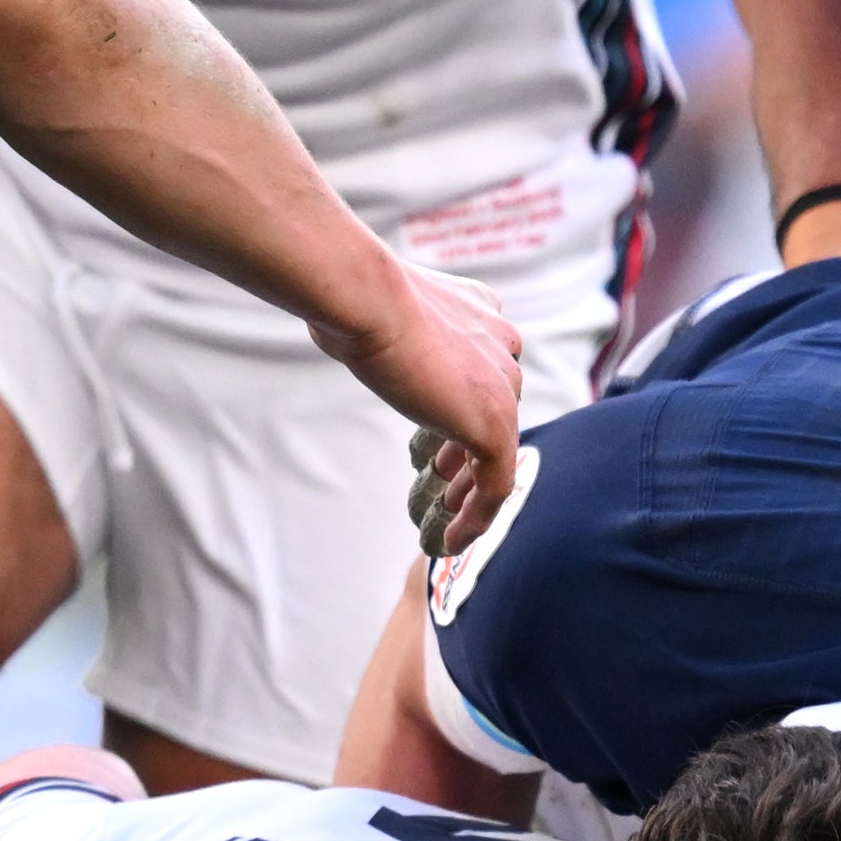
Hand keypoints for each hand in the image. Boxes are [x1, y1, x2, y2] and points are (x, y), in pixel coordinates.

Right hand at [325, 259, 517, 558]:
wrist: (370, 300)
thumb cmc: (354, 298)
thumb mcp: (374, 309)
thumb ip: (380, 325)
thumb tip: (336, 325)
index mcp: (481, 314)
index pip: (482, 372)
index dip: (457, 411)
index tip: (433, 445)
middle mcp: (502, 346)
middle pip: (494, 410)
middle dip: (465, 451)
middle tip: (442, 482)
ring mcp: (504, 387)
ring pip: (495, 451)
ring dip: (470, 490)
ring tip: (447, 518)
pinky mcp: (496, 425)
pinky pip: (495, 485)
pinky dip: (475, 518)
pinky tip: (451, 542)